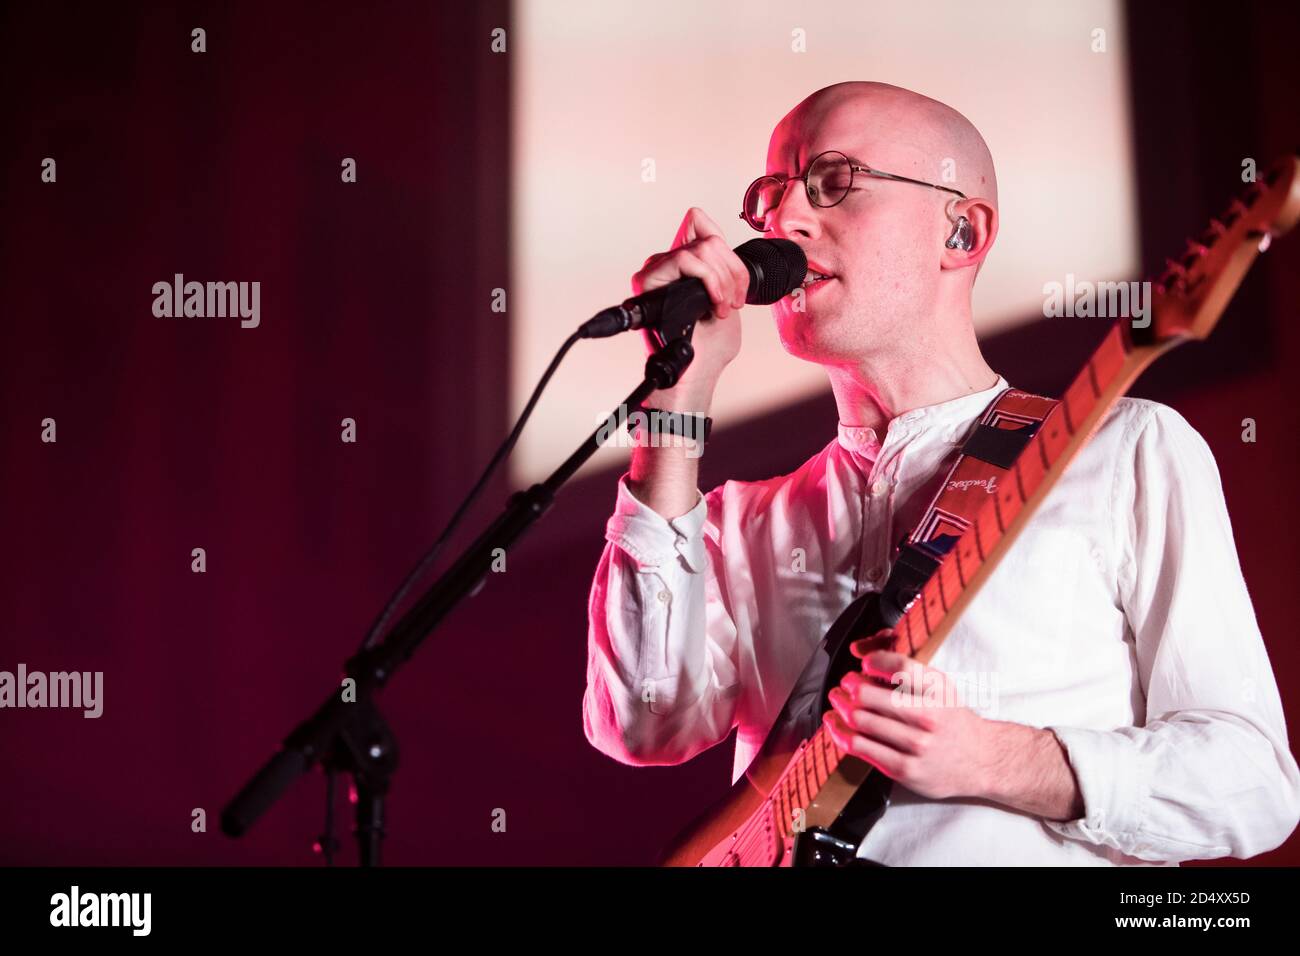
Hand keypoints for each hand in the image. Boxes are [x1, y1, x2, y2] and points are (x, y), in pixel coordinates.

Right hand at [631, 207, 747, 407]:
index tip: (736, 285)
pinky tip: (714, 306)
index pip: (698, 221)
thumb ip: (721, 268)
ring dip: (724, 280)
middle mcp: (664, 265)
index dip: (726, 249)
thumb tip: (719, 240)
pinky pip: (688, 260)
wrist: (697, 373)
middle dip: (733, 271)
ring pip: (702, 248)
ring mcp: (654, 272)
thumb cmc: (709, 347)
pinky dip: (711, 281)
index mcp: (681, 265)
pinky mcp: (647, 281)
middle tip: (734, 302)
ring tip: (724, 307)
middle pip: (708, 237)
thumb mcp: (727, 298)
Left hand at [822, 630, 994, 800]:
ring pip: (860, 721)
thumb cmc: (953, 720)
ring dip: (841, 707)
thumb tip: (861, 650)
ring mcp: (915, 745)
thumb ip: (906, 668)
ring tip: (838, 702)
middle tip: (845, 685)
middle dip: (849, 686)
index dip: (874, 661)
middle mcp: (928, 717)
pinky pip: (860, 747)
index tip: (865, 664)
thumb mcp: (940, 687)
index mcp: (938, 691)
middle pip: (869, 695)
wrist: (981, 761)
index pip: (898, 666)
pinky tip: (837, 725)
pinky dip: (841, 733)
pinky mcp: (903, 768)